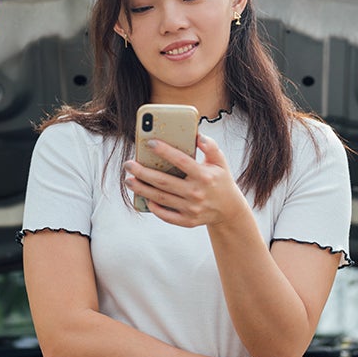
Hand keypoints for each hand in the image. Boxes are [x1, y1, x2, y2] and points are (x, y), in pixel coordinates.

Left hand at [124, 134, 245, 226]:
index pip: (182, 161)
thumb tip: (198, 136)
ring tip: (128, 180)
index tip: (150, 142)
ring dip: (142, 189)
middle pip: (164, 181)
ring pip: (161, 198)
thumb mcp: (220, 161)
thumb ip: (211, 147)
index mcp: (205, 176)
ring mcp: (192, 209)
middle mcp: (197, 193)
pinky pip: (167, 216)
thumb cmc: (220, 180)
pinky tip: (145, 198)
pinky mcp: (188, 221)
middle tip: (128, 164)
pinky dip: (155, 208)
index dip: (165, 151)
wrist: (229, 209)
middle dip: (143, 172)